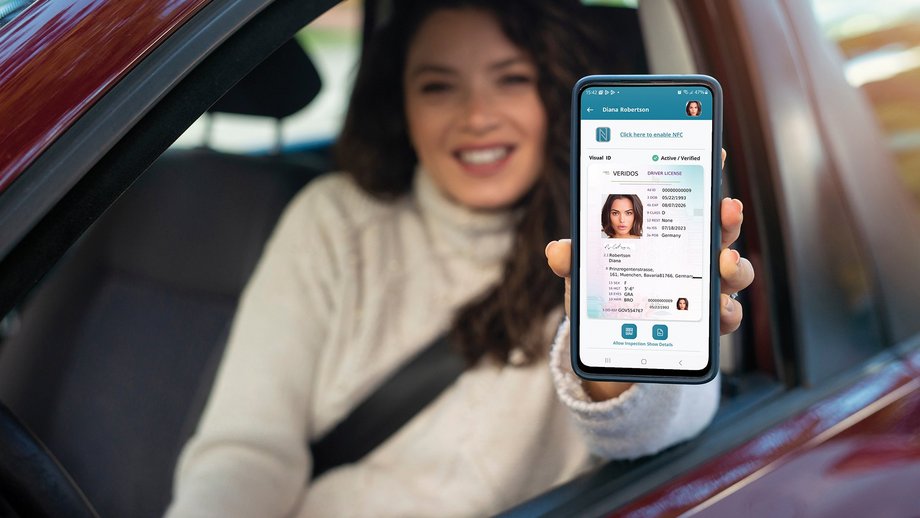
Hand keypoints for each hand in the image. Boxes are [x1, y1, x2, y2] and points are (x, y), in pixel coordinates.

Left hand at [544, 150, 753, 399]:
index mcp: (666, 229)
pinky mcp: (704, 319)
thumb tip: (558, 251)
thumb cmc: (602, 288)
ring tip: (722, 262)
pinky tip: (718, 309)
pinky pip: (727, 315)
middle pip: (721, 228)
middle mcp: (693, 252)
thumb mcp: (584, 269)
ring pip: (735, 269)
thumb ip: (572, 258)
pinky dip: (727, 312)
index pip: (691, 195)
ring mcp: (704, 285)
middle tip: (726, 208)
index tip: (715, 153)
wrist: (606, 335)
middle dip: (727, 217)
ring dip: (735, 263)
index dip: (707, 172)